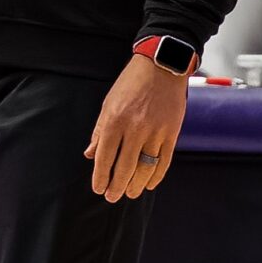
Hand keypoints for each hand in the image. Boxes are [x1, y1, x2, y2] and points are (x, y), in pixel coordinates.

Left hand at [84, 54, 187, 202]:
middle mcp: (135, 128)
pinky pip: (164, 161)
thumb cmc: (131, 83)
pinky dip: (157, 176)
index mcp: (115, 120)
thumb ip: (100, 131)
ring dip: (136, 184)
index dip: (100, 176)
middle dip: (117, 186)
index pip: (104, 157)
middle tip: (112, 196)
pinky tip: (149, 183)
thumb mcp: (109, 103)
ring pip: (145, 168)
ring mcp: (156, 131)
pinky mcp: (172, 132)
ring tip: (130, 193)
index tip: (98, 188)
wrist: (162, 66)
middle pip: (124, 167)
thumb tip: (90, 154)